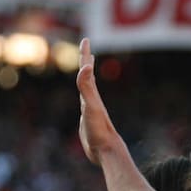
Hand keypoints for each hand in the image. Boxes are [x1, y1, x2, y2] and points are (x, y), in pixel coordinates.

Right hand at [76, 38, 120, 166]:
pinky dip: (84, 97)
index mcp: (92, 94)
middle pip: (88, 76)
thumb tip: (87, 66)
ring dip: (86, 78)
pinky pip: (85, 103)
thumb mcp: (90, 105)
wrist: (106, 150)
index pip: (87, 70)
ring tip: (87, 70)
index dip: (85, 55)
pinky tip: (85, 100)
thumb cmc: (98, 129)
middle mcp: (92, 99)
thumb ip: (87, 86)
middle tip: (86, 49)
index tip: (85, 40)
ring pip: (88, 89)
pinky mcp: (89, 120)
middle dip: (86, 61)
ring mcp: (91, 109)